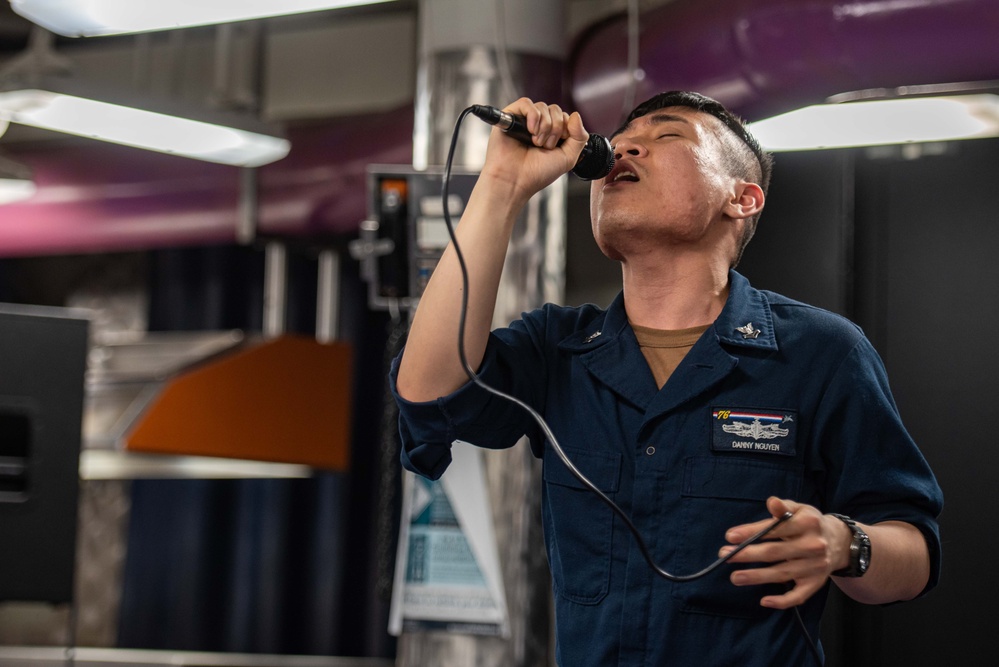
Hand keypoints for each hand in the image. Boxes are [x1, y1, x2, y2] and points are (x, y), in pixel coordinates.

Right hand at [480, 98, 589, 202]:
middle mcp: (538, 126)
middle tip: (546, 146)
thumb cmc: (537, 173)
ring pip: (542, 106)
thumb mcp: (568, 158)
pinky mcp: (510, 117)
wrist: (515, 181)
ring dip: (544, 126)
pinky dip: (533, 115)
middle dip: (556, 128)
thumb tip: (576, 114)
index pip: (565, 117)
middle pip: (555, 109)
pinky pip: (526, 103)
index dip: (566, 128)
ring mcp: (524, 120)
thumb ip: (579, 137)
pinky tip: (531, 130)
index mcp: (551, 134)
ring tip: (536, 143)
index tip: (558, 144)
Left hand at [719, 497, 852, 608]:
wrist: (840, 542)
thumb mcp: (800, 509)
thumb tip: (771, 502)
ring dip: (756, 577)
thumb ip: (783, 507)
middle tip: (724, 555)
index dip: (751, 532)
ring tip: (735, 577)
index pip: (775, 529)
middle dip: (747, 554)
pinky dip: (782, 601)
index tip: (730, 536)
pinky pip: (799, 596)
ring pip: (781, 574)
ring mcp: (814, 567)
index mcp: (807, 524)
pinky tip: (764, 601)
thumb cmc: (810, 523)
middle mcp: (812, 546)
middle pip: (774, 552)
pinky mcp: (815, 583)